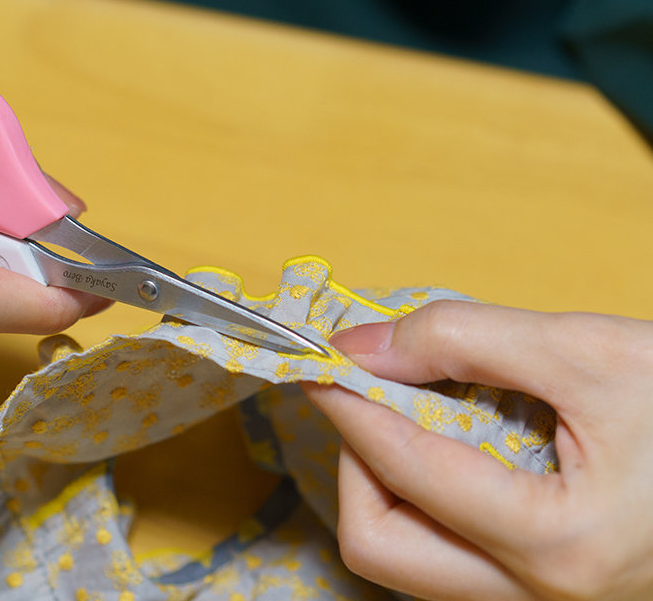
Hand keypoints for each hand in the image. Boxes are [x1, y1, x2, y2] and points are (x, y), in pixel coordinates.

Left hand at [302, 300, 652, 599]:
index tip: (321, 361)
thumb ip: (467, 340)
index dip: (350, 404)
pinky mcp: (546, 594)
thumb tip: (365, 343)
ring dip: (387, 485)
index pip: (406, 469)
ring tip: (414, 416)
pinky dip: (427, 502)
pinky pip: (448, 560)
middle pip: (380, 548)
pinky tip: (453, 447)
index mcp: (561, 545)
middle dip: (356, 465)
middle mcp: (542, 599)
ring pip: (408, 564)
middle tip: (369, 397)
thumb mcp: (593, 353)